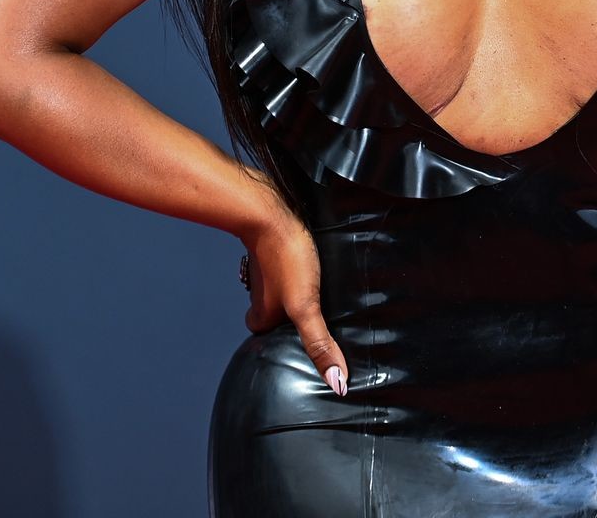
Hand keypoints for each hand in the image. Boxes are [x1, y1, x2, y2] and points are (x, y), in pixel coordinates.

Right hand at [238, 172, 349, 398]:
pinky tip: (313, 265)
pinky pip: (286, 268)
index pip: (272, 341)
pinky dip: (296, 271)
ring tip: (322, 295)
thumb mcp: (306, 307)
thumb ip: (319, 344)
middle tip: (319, 321)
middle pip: (276, 317)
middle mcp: (259, 297)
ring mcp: (265, 273)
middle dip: (292, 320)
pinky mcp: (275, 251)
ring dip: (296, 294)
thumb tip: (337, 384)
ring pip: (281, 292)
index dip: (287, 346)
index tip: (307, 350)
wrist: (269, 211)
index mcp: (261, 316)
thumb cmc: (287, 258)